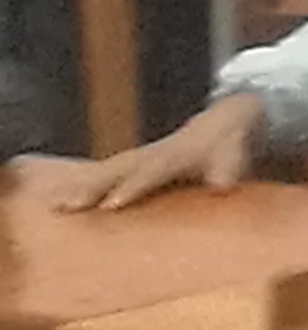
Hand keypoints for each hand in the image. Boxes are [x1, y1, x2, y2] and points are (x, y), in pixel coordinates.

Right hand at [47, 96, 267, 213]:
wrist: (219, 125)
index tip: (111, 205)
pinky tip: (52, 199)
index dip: (131, 188)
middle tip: (68, 204)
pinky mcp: (128, 166)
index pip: (149, 173)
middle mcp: (149, 156)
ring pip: (101, 172)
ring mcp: (135, 159)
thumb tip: (224, 183)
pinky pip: (98, 175)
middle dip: (91, 187)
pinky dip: (75, 185)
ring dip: (76, 187)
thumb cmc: (227, 146)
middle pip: (116, 171)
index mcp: (173, 156)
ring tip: (52, 204)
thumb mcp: (234, 155)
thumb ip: (228, 168)